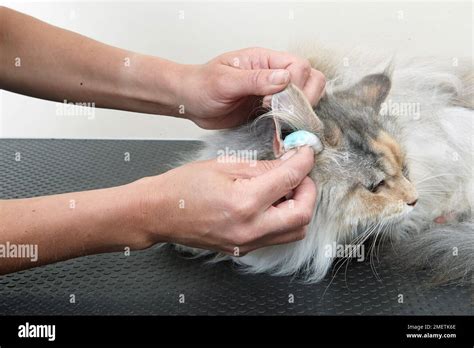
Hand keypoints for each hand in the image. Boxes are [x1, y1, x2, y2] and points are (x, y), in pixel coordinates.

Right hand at [131, 146, 316, 254]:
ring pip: (295, 231)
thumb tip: (290, 162)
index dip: (304, 161)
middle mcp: (250, 229)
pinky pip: (277, 236)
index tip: (306, 152)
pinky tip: (271, 202)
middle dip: (308, 190)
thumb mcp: (225, 166)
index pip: (290, 179)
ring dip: (299, 207)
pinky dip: (284, 219)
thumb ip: (263, 166)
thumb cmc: (183, 187)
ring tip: (285, 188)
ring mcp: (247, 243)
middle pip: (303, 215)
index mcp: (244, 203)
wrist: (158, 213)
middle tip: (299, 174)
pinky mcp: (244, 248)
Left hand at [176, 47, 325, 128]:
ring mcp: (272, 92)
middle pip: (311, 79)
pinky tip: (279, 132)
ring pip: (305, 97)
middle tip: (286, 114)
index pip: (299, 66)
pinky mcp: (269, 109)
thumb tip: (284, 78)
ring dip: (300, 111)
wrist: (189, 102)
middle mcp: (272, 74)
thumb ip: (255, 79)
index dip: (297, 85)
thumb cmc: (201, 85)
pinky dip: (291, 124)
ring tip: (282, 123)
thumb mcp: (225, 82)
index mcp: (264, 60)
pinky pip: (290, 114)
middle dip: (306, 99)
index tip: (278, 102)